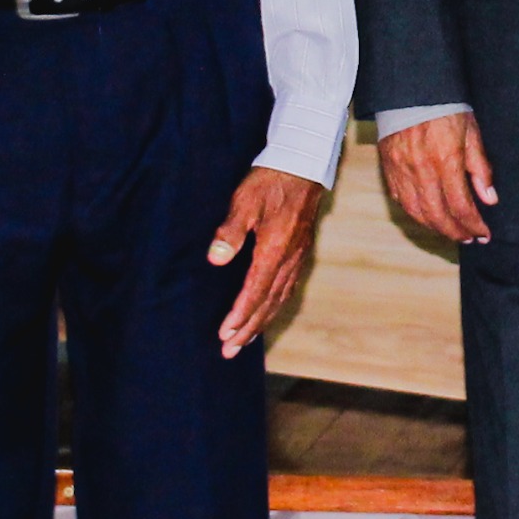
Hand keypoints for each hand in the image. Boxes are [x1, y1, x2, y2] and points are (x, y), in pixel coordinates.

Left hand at [209, 167, 323, 358]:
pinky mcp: (300, 253)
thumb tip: (216, 259)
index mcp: (273, 250)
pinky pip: (287, 289)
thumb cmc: (270, 182)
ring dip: (260, 323)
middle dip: (247, 329)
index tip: (225, 334)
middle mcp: (288, 260)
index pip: (255, 292)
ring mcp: (297, 258)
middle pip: (268, 304)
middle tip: (228, 351)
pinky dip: (275, 307)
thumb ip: (230, 232)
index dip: (240, 316)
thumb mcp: (244, 202)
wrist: (301, 167)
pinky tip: (267, 313)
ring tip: (243, 341)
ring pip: (279, 300)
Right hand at [379, 111, 498, 243]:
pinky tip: (429, 217)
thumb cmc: (445, 108)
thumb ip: (480, 168)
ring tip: (452, 232)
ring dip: (437, 228)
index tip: (484, 234)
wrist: (411, 92)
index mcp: (446, 161)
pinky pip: (402, 202)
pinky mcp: (389, 170)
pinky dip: (417, 215)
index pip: (461, 207)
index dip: (474, 225)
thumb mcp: (471, 133)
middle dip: (456, 233)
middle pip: (438, 217)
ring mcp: (402, 172)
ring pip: (418, 214)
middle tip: (470, 238)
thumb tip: (490, 199)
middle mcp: (422, 171)